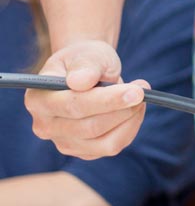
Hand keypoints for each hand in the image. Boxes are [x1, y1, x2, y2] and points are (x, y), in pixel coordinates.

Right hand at [25, 40, 148, 158]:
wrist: (85, 72)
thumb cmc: (85, 60)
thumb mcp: (86, 53)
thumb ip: (85, 65)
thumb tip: (80, 82)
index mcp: (39, 99)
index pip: (73, 106)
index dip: (107, 100)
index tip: (136, 91)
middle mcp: (45, 126)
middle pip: (89, 127)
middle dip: (122, 109)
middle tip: (144, 90)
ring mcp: (63, 142)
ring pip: (103, 142)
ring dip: (129, 120)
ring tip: (142, 96)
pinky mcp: (83, 152)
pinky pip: (111, 147)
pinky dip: (129, 129)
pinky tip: (135, 110)